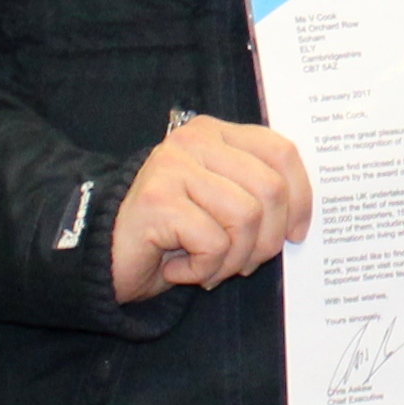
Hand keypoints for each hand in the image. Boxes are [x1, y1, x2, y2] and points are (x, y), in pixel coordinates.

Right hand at [110, 114, 312, 302]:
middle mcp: (194, 141)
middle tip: (242, 263)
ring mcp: (173, 167)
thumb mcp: (221, 204)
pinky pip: (213, 243)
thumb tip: (300, 219)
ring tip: (209, 267)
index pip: (281, 152)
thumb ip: (256, 194)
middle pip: (271, 189)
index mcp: (217, 133)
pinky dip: (204, 270)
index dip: (300, 197)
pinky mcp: (158, 200)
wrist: (102, 256)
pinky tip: (179, 269)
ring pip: (246, 217)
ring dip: (234, 259)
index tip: (294, 234)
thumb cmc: (170, 234)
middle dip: (266, 241)